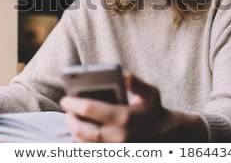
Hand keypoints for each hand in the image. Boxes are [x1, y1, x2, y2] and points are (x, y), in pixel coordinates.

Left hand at [60, 74, 208, 141]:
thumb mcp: (150, 92)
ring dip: (74, 130)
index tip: (65, 98)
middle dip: (70, 118)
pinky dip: (82, 141)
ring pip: (84, 142)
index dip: (73, 103)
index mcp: (124, 116)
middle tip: (67, 109)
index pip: (89, 109)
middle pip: (82, 130)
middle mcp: (118, 136)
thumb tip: (124, 76)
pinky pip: (91, 150)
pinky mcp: (113, 154)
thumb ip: (137, 83)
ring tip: (71, 118)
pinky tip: (79, 130)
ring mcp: (115, 148)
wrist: (165, 134)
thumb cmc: (153, 109)